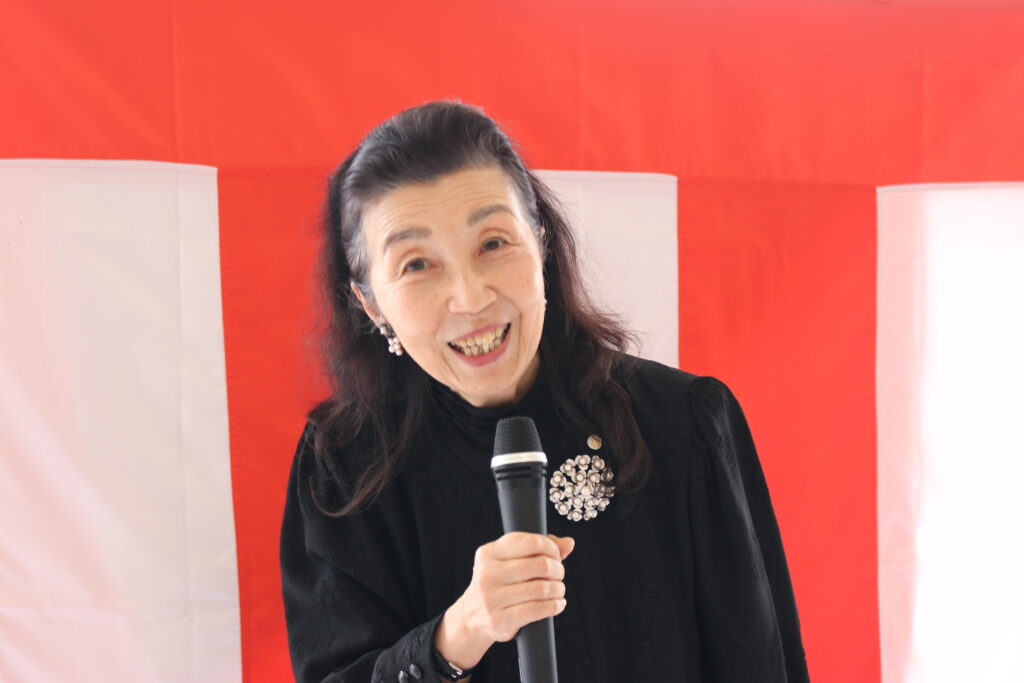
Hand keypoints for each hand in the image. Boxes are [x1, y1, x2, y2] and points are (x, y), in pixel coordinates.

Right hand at [434, 532, 574, 668]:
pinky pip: (538, 610)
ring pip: (542, 588)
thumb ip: (538, 548)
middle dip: (557, 570)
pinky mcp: (500, 619)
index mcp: (488, 553)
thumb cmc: (498, 583)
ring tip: (558, 590)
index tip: (556, 556)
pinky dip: (554, 606)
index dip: (551, 548)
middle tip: (559, 575)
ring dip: (558, 589)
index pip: (530, 542)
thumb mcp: (509, 561)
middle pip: (540, 565)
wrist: (472, 616)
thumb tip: (569, 543)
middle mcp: (487, 574)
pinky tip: (557, 604)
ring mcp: (491, 598)